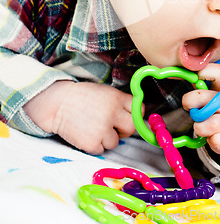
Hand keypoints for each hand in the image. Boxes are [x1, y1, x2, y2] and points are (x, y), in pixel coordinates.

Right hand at [23, 81, 140, 153]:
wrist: (57, 103)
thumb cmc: (83, 97)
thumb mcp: (105, 92)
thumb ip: (121, 103)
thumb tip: (138, 116)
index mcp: (116, 98)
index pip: (138, 109)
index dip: (134, 114)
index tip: (126, 116)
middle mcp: (112, 113)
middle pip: (132, 128)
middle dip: (124, 129)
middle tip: (112, 126)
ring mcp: (102, 129)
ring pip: (115, 142)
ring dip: (107, 138)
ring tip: (93, 127)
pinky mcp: (91, 143)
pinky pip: (101, 150)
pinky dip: (95, 145)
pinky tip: (86, 134)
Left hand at [182, 63, 219, 164]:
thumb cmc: (219, 107)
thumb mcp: (215, 92)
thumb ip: (200, 83)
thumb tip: (178, 73)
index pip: (217, 71)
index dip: (202, 72)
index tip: (195, 79)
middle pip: (203, 97)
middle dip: (189, 102)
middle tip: (192, 108)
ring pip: (210, 124)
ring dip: (199, 126)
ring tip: (200, 126)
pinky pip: (216, 141)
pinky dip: (209, 141)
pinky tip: (211, 137)